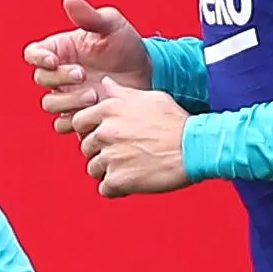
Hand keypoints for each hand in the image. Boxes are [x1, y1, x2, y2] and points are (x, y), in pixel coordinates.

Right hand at [23, 0, 152, 134]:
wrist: (148, 73)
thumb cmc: (126, 45)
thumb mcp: (111, 25)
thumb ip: (89, 16)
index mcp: (60, 50)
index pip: (33, 54)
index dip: (38, 58)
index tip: (53, 60)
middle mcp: (59, 74)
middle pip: (41, 80)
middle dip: (59, 78)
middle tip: (83, 74)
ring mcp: (68, 96)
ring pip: (50, 104)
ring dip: (68, 101)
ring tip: (95, 96)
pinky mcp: (79, 115)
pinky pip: (63, 124)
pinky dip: (74, 121)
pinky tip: (94, 114)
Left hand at [73, 77, 189, 197]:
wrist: (194, 147)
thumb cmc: (175, 121)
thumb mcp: (149, 98)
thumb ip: (121, 92)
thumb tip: (105, 82)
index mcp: (109, 110)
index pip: (78, 122)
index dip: (89, 131)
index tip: (104, 137)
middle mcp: (105, 132)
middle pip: (86, 147)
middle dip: (100, 152)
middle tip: (123, 154)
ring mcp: (110, 156)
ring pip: (94, 169)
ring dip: (108, 171)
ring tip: (131, 168)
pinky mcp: (118, 179)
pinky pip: (104, 189)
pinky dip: (116, 189)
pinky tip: (132, 182)